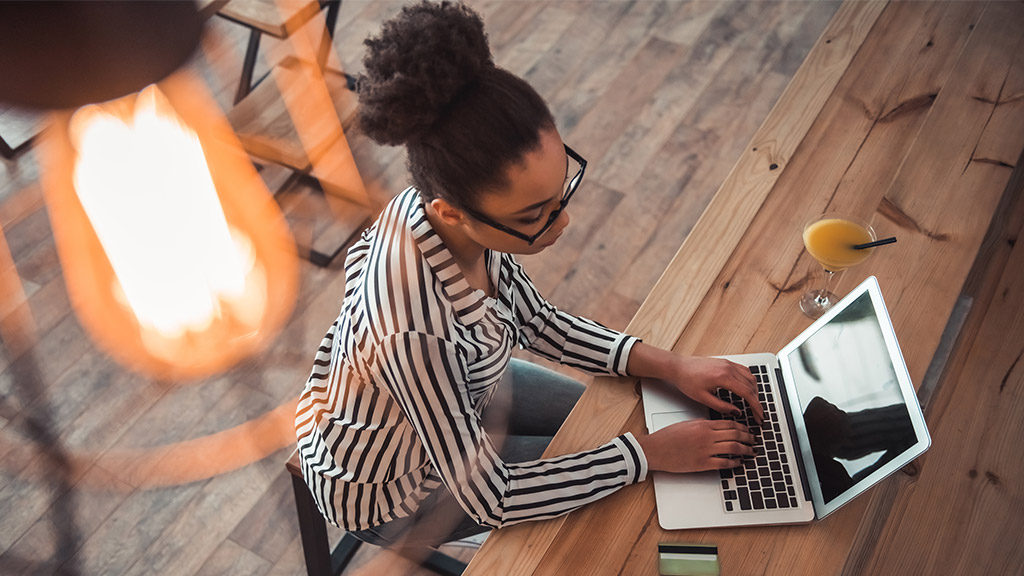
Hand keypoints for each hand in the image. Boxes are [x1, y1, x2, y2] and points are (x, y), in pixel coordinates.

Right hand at [636, 420, 755, 472]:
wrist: (655, 449)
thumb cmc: (667, 437)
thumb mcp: (687, 424)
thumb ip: (703, 424)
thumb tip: (717, 427)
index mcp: (703, 425)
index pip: (730, 424)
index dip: (742, 427)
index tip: (747, 430)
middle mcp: (707, 436)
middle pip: (735, 435)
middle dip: (748, 438)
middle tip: (754, 440)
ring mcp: (706, 450)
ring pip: (734, 448)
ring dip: (746, 450)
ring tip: (751, 452)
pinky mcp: (703, 464)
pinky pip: (724, 463)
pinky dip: (735, 463)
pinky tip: (739, 463)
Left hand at [671, 356, 763, 422]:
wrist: (678, 367)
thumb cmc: (687, 381)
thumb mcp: (703, 399)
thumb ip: (722, 407)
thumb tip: (736, 412)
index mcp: (724, 377)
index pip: (747, 393)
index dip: (756, 407)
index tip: (760, 416)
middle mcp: (728, 368)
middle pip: (752, 386)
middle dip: (757, 401)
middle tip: (758, 414)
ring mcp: (728, 363)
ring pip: (750, 377)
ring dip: (755, 391)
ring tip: (753, 403)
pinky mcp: (726, 362)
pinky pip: (744, 370)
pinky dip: (749, 381)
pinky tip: (747, 389)